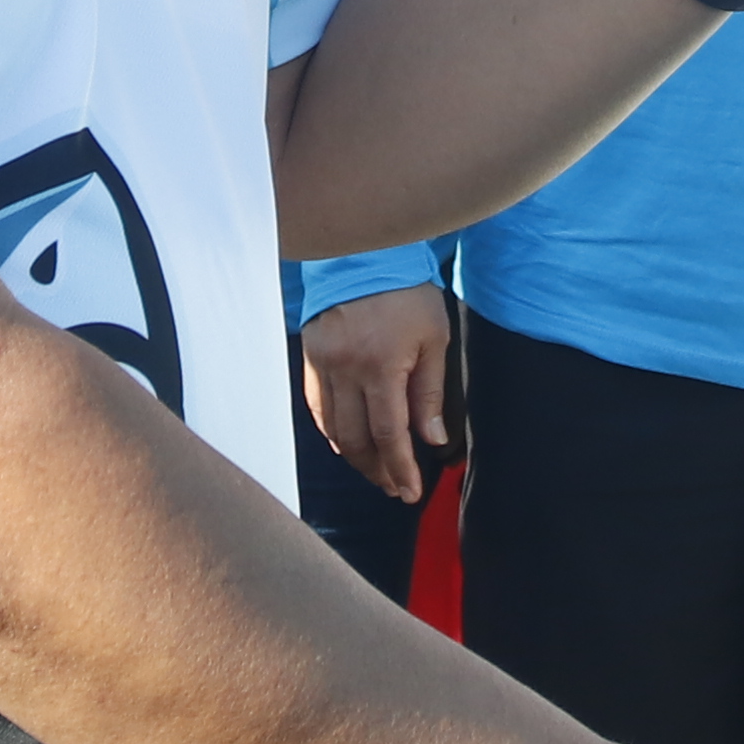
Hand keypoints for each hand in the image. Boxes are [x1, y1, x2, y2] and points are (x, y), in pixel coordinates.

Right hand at [297, 286, 455, 503]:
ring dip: (354, 456)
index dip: (400, 468)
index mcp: (381, 365)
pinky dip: (332, 431)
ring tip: (376, 470)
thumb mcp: (433, 339)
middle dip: (376, 470)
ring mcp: (322, 363)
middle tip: (393, 487)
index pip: (389, 434)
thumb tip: (430, 441)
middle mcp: (345, 369)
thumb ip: (429, 393)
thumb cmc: (407, 294)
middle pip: (356, 439)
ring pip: (332, 428)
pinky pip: (318, 406)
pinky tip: (349, 441)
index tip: (409, 491)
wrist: (365, 252)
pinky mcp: (309, 355)